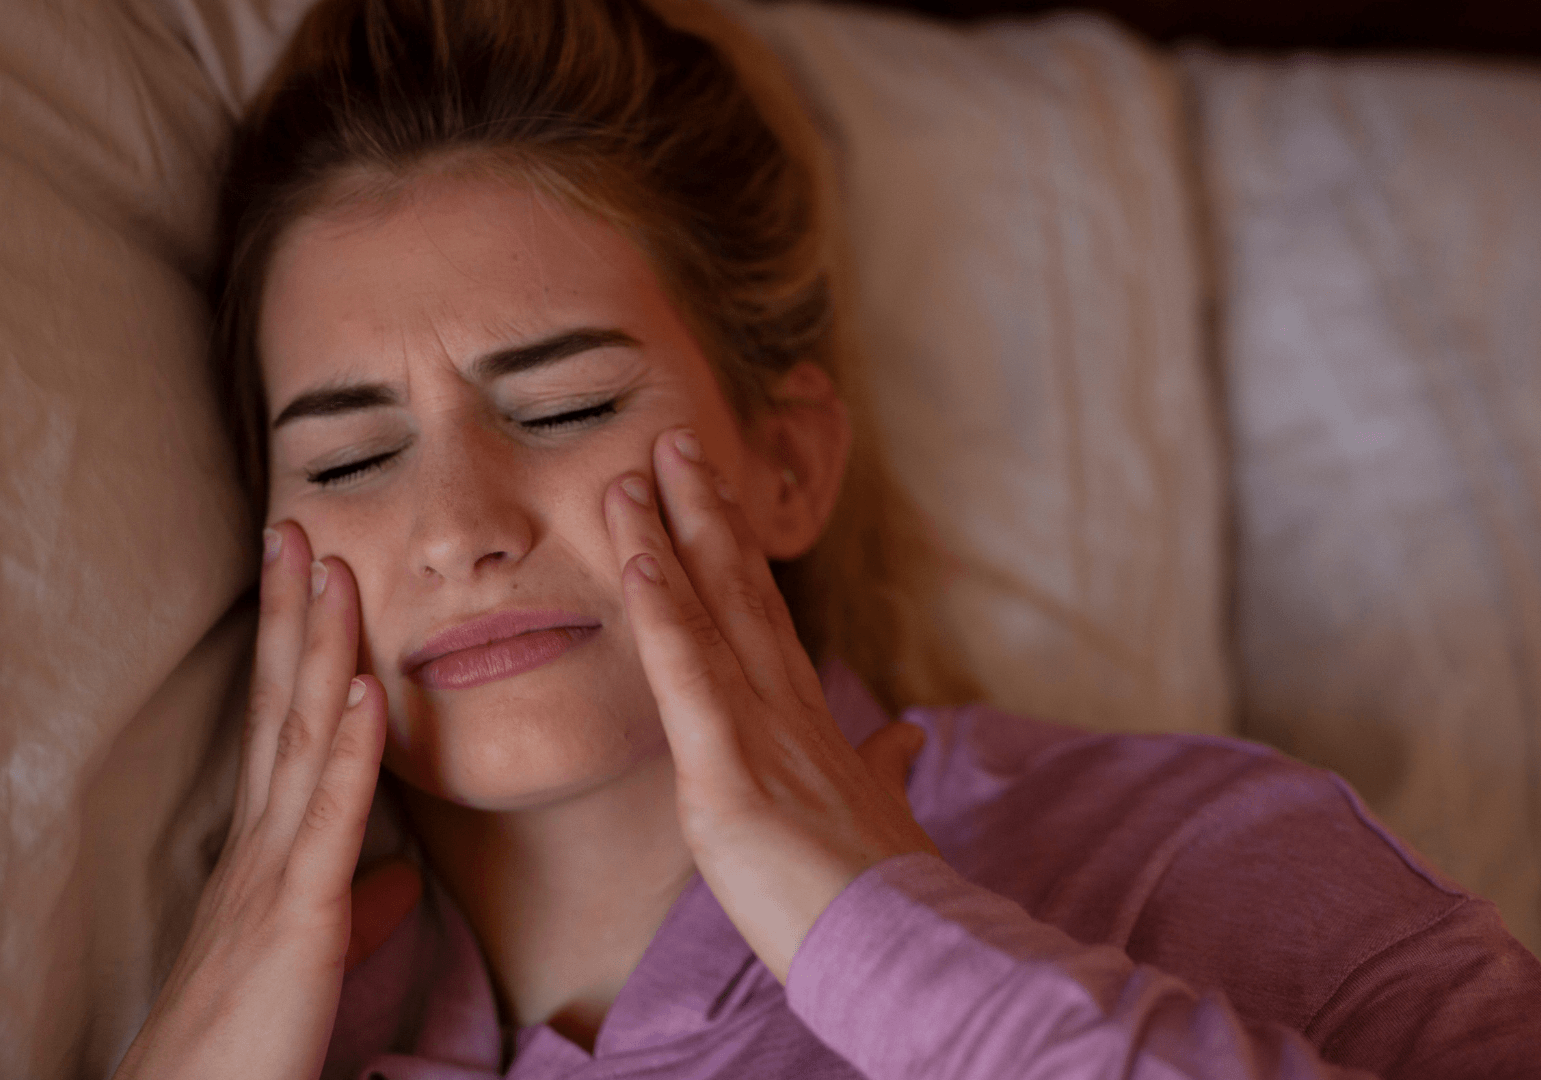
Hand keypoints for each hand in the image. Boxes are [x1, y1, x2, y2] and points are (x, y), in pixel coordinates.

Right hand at [113, 522, 388, 1079]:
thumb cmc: (244, 1045)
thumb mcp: (310, 958)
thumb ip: (356, 907)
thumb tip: (402, 878)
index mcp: (267, 854)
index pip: (285, 728)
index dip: (297, 649)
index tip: (310, 575)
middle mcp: (260, 847)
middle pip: (282, 708)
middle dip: (293, 615)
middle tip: (299, 525)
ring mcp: (271, 877)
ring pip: (303, 741)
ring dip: (322, 649)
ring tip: (335, 567)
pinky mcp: (294, 921)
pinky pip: (329, 822)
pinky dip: (352, 751)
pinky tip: (370, 688)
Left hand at [603, 428, 937, 982]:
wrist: (903, 951)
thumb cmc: (881, 893)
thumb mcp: (879, 813)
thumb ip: (884, 765)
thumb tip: (905, 735)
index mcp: (809, 721)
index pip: (764, 618)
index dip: (734, 551)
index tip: (711, 492)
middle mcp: (786, 709)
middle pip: (739, 591)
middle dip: (704, 511)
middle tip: (672, 439)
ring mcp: (761, 734)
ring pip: (709, 615)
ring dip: (670, 536)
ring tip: (635, 471)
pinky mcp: (731, 774)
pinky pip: (688, 678)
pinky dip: (662, 615)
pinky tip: (638, 560)